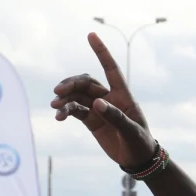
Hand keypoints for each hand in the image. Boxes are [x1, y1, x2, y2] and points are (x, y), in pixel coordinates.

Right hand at [52, 33, 155, 167]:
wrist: (138, 160)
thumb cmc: (140, 143)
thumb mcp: (131, 131)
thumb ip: (115, 117)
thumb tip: (96, 103)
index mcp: (123, 96)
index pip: (111, 70)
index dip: (102, 52)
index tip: (91, 35)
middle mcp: (109, 99)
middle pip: (86, 83)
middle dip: (71, 84)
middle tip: (58, 91)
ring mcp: (98, 109)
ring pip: (77, 96)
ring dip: (65, 98)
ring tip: (55, 105)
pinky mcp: (91, 120)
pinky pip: (75, 111)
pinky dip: (65, 111)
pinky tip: (58, 116)